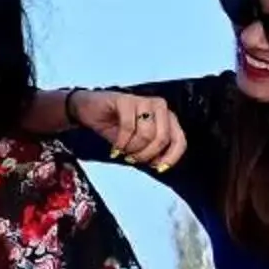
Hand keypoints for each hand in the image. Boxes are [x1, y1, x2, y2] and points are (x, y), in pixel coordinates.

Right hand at [68, 87, 186, 171]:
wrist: (89, 111)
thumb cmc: (115, 125)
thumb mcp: (137, 143)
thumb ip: (153, 152)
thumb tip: (160, 165)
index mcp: (167, 118)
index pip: (179, 140)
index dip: (171, 157)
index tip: (158, 168)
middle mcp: (159, 107)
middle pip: (162, 139)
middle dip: (146, 154)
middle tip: (132, 159)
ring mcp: (143, 101)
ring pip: (147, 134)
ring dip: (132, 148)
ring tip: (123, 150)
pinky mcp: (126, 100)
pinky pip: (128, 127)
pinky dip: (121, 142)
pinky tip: (115, 146)